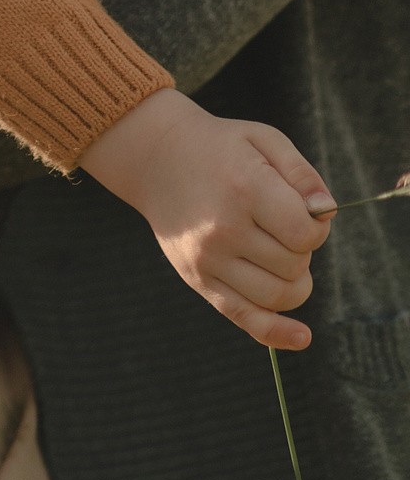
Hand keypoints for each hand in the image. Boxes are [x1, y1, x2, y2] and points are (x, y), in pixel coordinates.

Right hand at [80, 88, 332, 349]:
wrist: (154, 157)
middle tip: (279, 225)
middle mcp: (222, 230)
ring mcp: (206, 259)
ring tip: (278, 255)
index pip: (305, 235)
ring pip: (277, 295)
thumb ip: (304, 175)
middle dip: (300, 250)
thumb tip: (326, 214)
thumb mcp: (265, 141)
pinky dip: (274, 333)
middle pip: (294, 266)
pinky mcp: (196, 278)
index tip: (302, 212)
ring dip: (293, 280)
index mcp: (244, 191)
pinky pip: (241, 316)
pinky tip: (301, 338)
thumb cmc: (218, 147)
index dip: (316, 228)